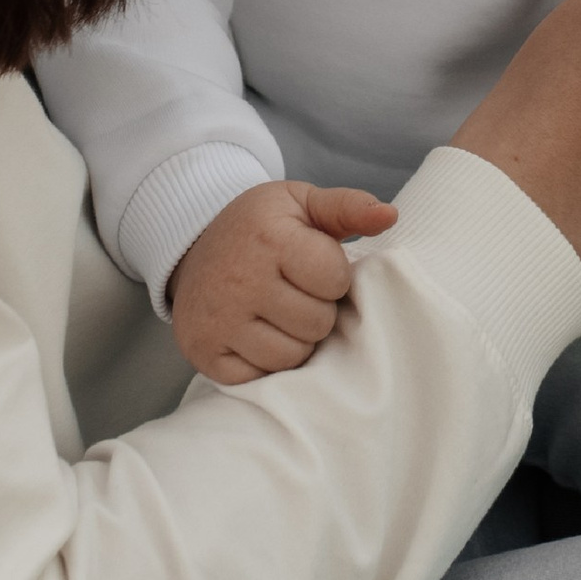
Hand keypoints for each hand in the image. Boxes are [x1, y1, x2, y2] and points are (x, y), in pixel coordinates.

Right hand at [167, 178, 398, 386]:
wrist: (190, 250)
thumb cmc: (260, 228)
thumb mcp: (300, 203)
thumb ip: (348, 207)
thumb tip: (390, 215)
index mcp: (270, 238)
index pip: (336, 280)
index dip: (332, 275)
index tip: (310, 265)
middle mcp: (239, 281)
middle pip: (317, 323)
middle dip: (316, 308)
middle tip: (293, 291)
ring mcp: (219, 321)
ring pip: (292, 355)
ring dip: (295, 338)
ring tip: (277, 313)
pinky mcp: (205, 352)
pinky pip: (260, 376)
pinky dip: (266, 361)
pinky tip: (256, 332)